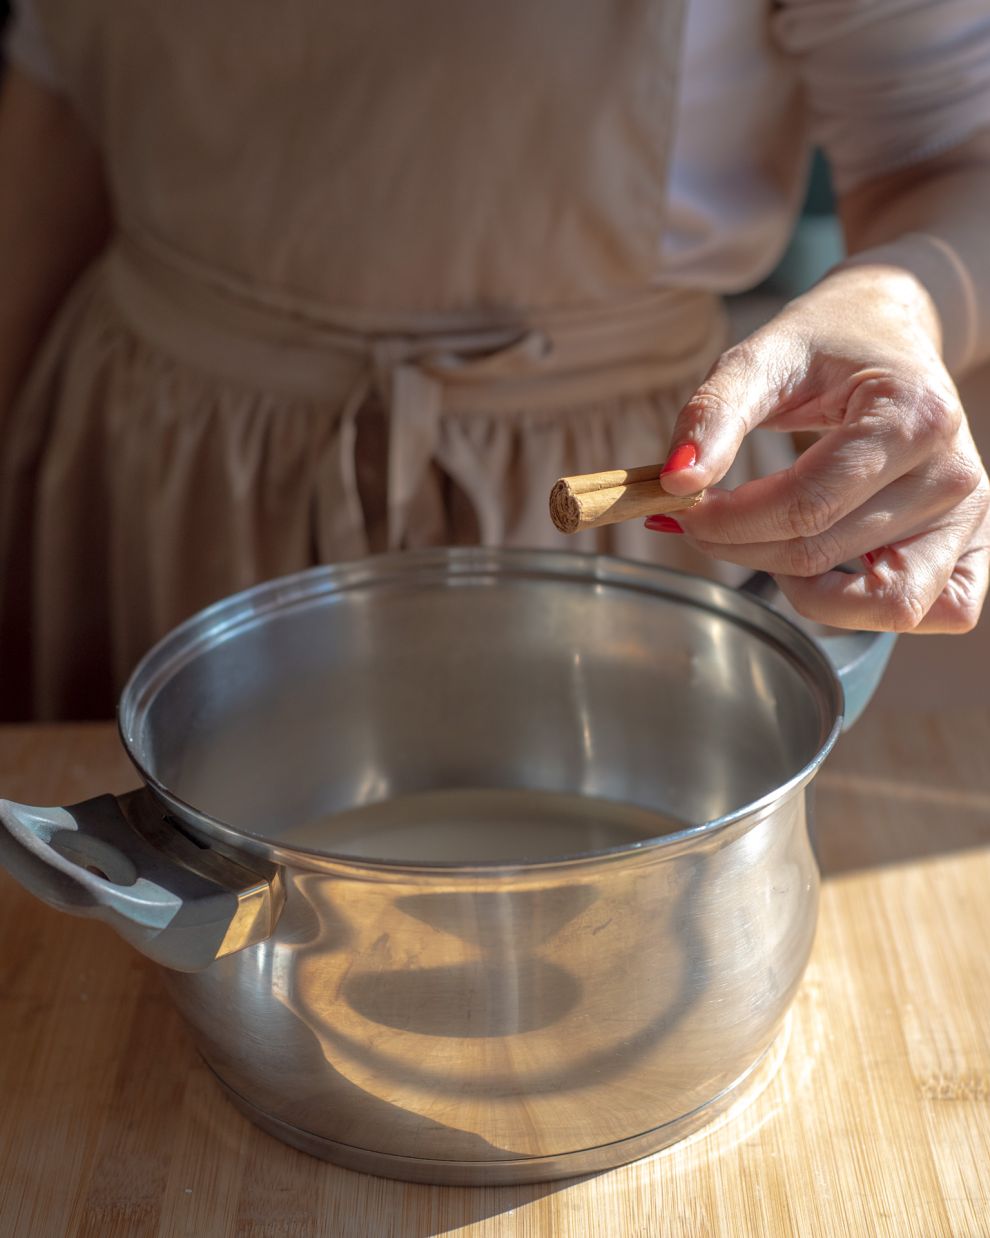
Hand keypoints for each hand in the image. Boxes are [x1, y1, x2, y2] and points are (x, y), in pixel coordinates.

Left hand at [652, 266, 989, 632]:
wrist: (888, 333)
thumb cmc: (825, 346)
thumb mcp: (761, 357)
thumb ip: (714, 414)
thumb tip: (676, 481)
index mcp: (912, 415)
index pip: (806, 505)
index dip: (728, 521)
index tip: (684, 509)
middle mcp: (955, 472)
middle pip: (826, 554)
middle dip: (744, 548)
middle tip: (705, 521)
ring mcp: (972, 514)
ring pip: (884, 603)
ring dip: (808, 591)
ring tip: (773, 541)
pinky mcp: (975, 543)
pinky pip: (939, 610)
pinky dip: (877, 608)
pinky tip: (832, 567)